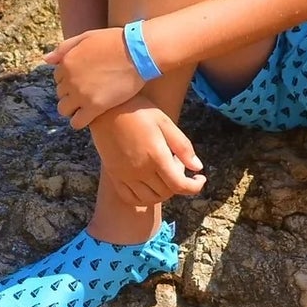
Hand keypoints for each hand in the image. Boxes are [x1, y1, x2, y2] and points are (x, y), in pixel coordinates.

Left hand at [46, 26, 145, 128]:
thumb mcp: (86, 37)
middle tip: (87, 92)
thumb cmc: (114, 41)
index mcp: (67, 62)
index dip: (70, 79)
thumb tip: (46, 59)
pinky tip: (89, 117)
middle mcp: (70, 79)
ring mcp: (81, 94)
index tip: (83, 79)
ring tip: (86, 106)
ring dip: (72, 108)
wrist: (137, 51)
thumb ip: (64, 48)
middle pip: (61, 93)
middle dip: (71, 93)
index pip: (58, 77)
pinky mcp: (95, 107)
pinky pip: (77, 122)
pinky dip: (80, 121)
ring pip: (64, 110)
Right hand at [90, 100, 204, 206]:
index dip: (195, 186)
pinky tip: (148, 186)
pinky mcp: (114, 176)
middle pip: (167, 192)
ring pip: (150, 199)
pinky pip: (131, 198)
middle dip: (179, 183)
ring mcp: (126, 175)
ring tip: (164, 174)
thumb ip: (183, 146)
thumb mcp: (165, 122)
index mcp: (156, 156)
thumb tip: (198, 167)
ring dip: (163, 193)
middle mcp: (141, 170)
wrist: (106, 108)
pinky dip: (143, 198)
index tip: (200, 178)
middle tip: (179, 164)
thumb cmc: (138, 110)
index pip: (179, 185)